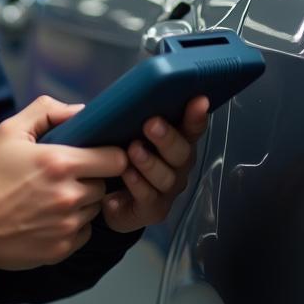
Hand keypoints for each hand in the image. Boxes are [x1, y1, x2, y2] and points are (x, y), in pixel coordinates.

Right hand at [0, 96, 128, 270]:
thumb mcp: (10, 130)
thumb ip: (47, 111)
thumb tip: (82, 111)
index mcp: (60, 162)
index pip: (115, 159)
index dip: (109, 155)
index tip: (96, 155)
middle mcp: (68, 195)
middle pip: (105, 184)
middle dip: (90, 178)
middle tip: (64, 176)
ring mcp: (66, 225)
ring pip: (94, 208)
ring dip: (81, 201)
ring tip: (52, 196)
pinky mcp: (61, 249)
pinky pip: (84, 232)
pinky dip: (72, 224)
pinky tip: (48, 217)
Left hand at [102, 96, 209, 232]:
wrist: (105, 196)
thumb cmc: (119, 153)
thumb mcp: (122, 132)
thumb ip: (128, 116)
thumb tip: (119, 94)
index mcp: (175, 142)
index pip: (191, 128)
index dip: (196, 115)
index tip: (198, 100)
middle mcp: (178, 166)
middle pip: (181, 152)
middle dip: (167, 137)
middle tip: (151, 124)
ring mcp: (168, 190)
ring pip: (166, 176)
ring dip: (150, 162)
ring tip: (134, 149)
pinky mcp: (153, 209)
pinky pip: (149, 196)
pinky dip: (137, 184)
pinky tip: (127, 173)